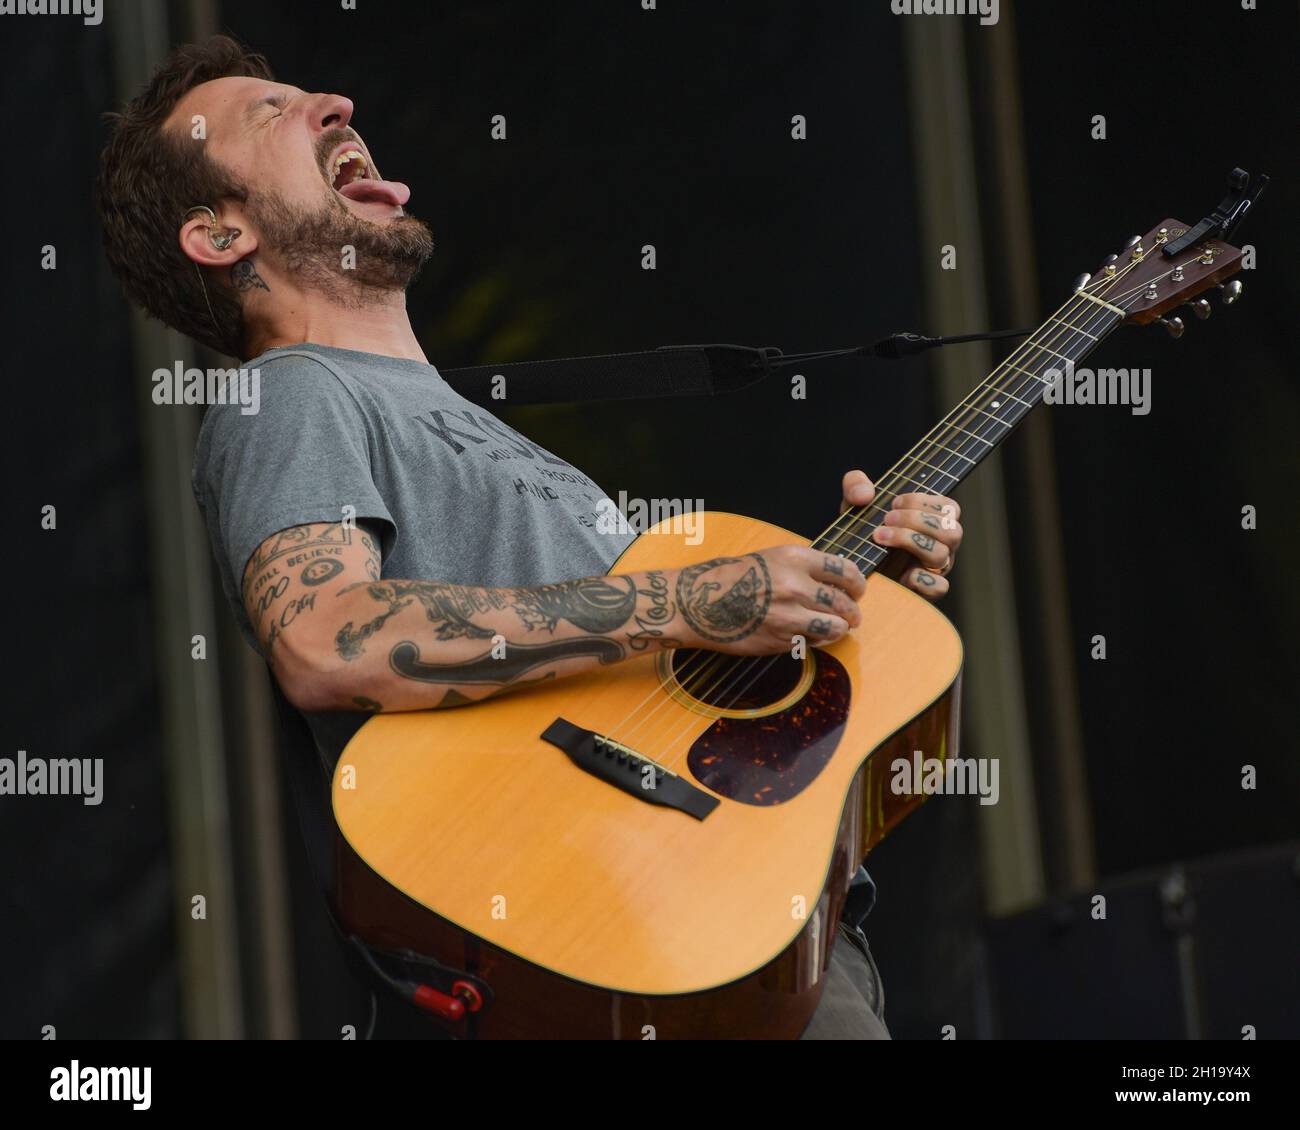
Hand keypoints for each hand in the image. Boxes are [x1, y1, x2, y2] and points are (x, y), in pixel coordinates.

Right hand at [675, 546, 865, 656]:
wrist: (699, 603)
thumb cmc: (732, 578)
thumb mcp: (771, 557)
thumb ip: (804, 567)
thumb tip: (837, 579)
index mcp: (795, 558)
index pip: (846, 570)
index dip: (858, 582)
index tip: (858, 589)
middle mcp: (795, 585)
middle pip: (845, 602)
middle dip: (854, 611)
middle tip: (853, 614)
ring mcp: (789, 615)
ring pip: (836, 626)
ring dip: (840, 628)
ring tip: (837, 627)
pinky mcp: (781, 640)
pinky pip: (814, 643)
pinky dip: (818, 641)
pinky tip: (811, 636)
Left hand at [839, 468, 962, 600]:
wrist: (849, 570)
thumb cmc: (860, 533)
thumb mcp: (854, 505)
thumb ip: (855, 485)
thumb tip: (866, 494)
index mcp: (933, 522)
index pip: (950, 508)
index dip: (925, 502)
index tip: (893, 502)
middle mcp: (939, 545)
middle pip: (952, 531)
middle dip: (916, 520)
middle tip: (886, 519)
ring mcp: (933, 570)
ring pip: (941, 555)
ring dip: (911, 541)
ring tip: (880, 536)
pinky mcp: (924, 591)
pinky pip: (939, 587)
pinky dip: (921, 578)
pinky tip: (900, 572)